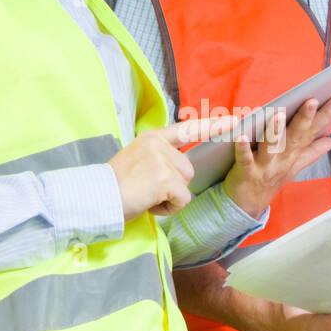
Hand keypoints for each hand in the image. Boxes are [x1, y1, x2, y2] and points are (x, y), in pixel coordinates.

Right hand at [108, 114, 237, 221]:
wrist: (97, 198)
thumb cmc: (114, 186)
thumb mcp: (136, 159)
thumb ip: (157, 158)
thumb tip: (176, 171)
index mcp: (152, 138)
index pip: (187, 129)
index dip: (211, 126)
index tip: (233, 121)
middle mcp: (158, 145)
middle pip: (188, 169)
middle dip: (173, 186)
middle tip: (147, 190)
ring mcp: (162, 161)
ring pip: (186, 185)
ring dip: (170, 198)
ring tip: (146, 196)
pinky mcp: (165, 179)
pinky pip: (182, 200)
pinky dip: (169, 209)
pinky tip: (149, 205)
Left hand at [223, 95, 330, 219]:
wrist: (248, 205)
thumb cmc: (270, 179)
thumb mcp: (295, 165)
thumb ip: (312, 151)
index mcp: (294, 154)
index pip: (313, 132)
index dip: (325, 116)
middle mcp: (282, 159)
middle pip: (295, 137)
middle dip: (304, 119)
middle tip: (312, 101)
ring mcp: (265, 166)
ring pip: (271, 147)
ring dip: (274, 131)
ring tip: (278, 115)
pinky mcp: (246, 171)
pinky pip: (244, 159)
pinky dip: (243, 148)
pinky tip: (241, 135)